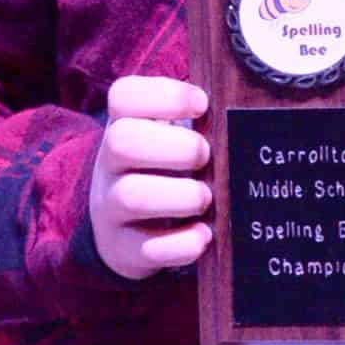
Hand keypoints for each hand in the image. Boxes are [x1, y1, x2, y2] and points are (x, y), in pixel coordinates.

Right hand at [89, 76, 211, 278]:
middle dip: (177, 147)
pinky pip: (147, 249)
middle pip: (122, 141)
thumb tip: (235, 107)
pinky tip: (204, 234)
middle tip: (205, 157)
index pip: (123, 96)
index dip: (166, 95)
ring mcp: (110, 207)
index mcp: (121, 126)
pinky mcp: (124, 248)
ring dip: (180, 196)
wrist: (119, 227)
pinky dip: (182, 243)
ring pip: (131, 196)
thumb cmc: (158, 169)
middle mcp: (108, 164)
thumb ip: (191, 118)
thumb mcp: (163, 136)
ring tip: (205, 198)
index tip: (202, 105)